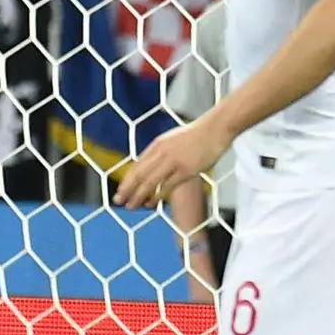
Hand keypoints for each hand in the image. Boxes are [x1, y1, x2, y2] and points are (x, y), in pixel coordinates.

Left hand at [115, 114, 231, 208]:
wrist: (216, 128)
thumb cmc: (197, 135)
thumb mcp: (173, 139)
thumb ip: (162, 151)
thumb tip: (152, 164)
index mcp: (157, 145)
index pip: (136, 166)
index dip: (127, 181)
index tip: (120, 191)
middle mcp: (162, 153)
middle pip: (139, 175)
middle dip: (127, 190)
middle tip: (118, 201)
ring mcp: (173, 162)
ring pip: (150, 182)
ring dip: (139, 196)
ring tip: (132, 206)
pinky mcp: (186, 170)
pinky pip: (167, 186)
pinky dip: (157, 196)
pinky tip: (152, 203)